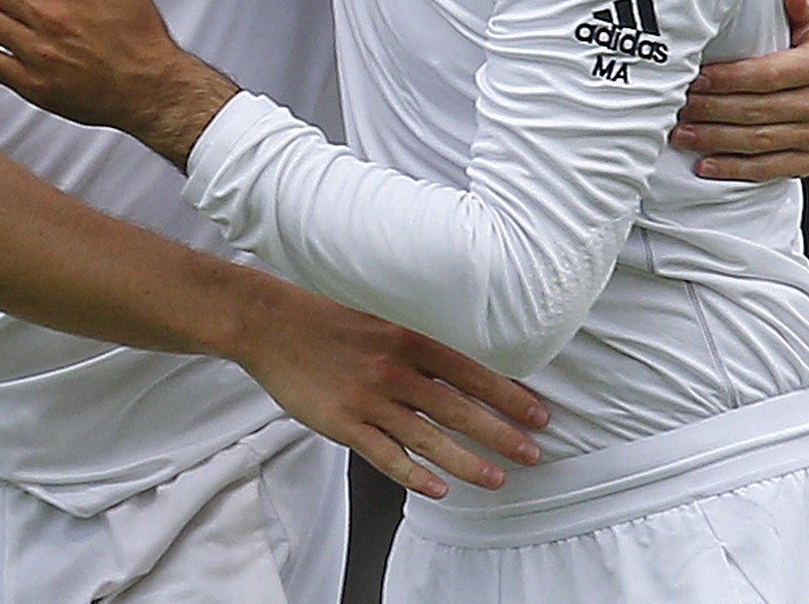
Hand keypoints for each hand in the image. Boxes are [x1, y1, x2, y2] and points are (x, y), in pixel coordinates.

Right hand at [234, 270, 546, 498]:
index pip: (469, 371)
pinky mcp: (342, 423)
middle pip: (457, 408)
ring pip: (427, 437)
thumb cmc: (326, 322)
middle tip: (533, 453)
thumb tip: (458, 369)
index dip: (507, 394)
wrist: (270, 324)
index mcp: (406, 339)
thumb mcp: (379, 319)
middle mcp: (393, 370)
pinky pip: (384, 454)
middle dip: (500, 433)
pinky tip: (437, 488)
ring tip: (497, 479)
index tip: (537, 414)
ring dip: (466, 461)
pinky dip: (412, 473)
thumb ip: (415, 345)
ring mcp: (368, 399)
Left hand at [669, 0, 808, 180]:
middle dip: (713, 110)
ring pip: (760, 141)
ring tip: (681, 133)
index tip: (696, 78)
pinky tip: (704, 165)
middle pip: (760, 110)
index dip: (730, 78)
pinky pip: (768, 169)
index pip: (771, 74)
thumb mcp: (807, 21)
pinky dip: (733, 169)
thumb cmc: (800, 46)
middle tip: (678, 107)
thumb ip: (802, 5)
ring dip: (716, 139)